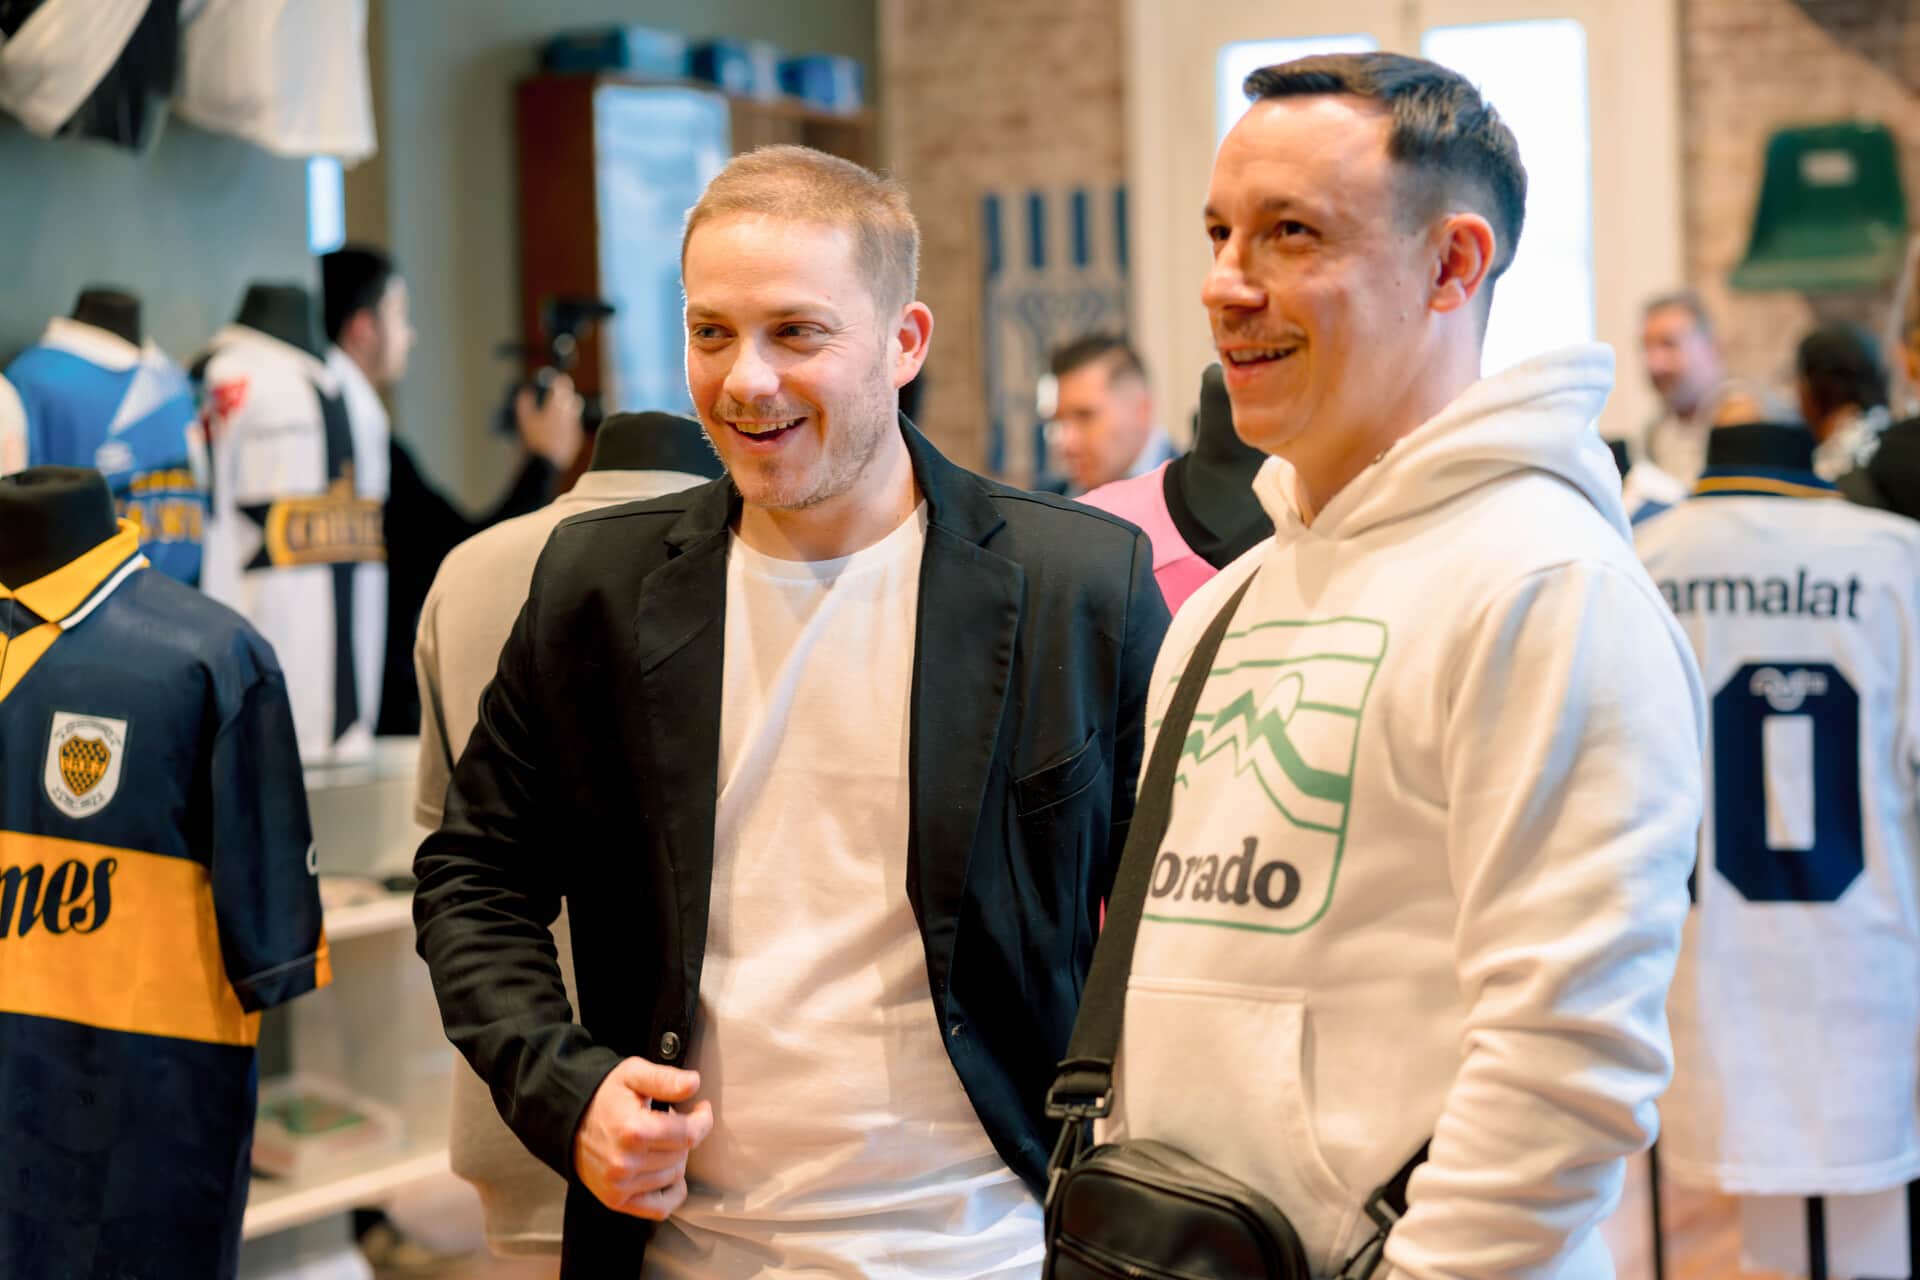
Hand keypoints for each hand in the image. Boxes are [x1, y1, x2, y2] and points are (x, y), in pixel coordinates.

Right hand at [515, 373, 584, 467]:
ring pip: (575, 413)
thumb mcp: (525, 420)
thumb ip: (525, 404)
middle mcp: (568, 416)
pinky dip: (568, 426)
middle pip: (573, 399)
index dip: (561, 382)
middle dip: (567, 397)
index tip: (560, 378)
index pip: (561, 388)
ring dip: (567, 411)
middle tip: (559, 397)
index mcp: (555, 408)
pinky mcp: (577, 438)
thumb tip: (525, 392)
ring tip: (557, 415)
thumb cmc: (534, 441)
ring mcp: (574, 427)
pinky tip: (558, 431)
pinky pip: (574, 427)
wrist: (547, 462)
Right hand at [572, 1057, 713, 1219]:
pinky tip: (667, 1175)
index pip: (689, 1134)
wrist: (568, 1119)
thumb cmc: (604, 1096)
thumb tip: (693, 1083)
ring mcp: (619, 1185)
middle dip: (683, 1136)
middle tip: (669, 1122)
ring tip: (659, 1142)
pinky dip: (671, 1193)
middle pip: (682, 1155)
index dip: (702, 1120)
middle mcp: (626, 1162)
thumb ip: (665, 1079)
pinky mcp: (615, 1200)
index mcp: (634, 1130)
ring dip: (674, 1159)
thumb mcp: (633, 1074)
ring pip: (673, 1177)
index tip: (701, 1110)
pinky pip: (660, 1208)